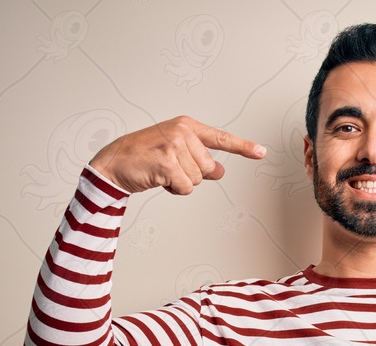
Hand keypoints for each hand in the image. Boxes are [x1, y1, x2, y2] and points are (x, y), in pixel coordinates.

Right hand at [89, 116, 265, 194]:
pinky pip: (185, 188)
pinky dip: (174, 189)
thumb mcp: (174, 154)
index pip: (220, 138)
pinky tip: (158, 178)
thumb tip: (220, 170)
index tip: (262, 152)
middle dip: (191, 175)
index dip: (243, 147)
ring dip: (180, 182)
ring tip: (161, 171)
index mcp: (187, 126)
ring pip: (197, 179)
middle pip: (209, 167)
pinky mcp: (167, 162)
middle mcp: (183, 132)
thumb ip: (199, 161)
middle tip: (169, 167)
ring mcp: (174, 145)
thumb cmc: (143, 157)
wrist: (113, 163)